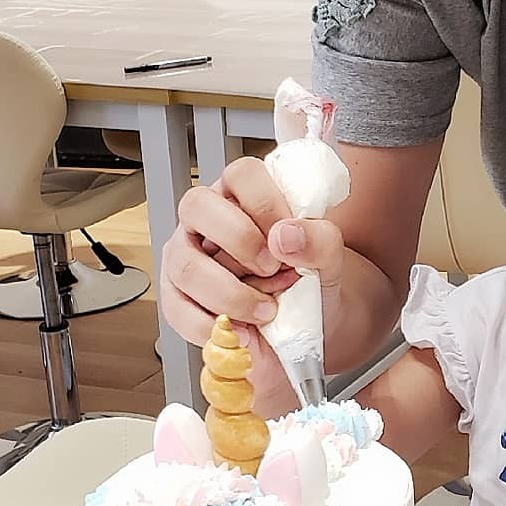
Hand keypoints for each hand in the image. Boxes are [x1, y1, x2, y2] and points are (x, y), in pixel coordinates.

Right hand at [160, 157, 346, 390]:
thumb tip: (285, 235)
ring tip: (266, 310)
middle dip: (239, 240)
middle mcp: (208, 218)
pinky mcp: (176, 295)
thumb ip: (319, 239)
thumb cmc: (311, 276)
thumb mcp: (329, 257)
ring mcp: (185, 254)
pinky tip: (242, 330)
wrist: (312, 322)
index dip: (265, 204)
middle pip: (197, 206)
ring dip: (230, 294)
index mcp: (245, 194)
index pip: (241, 175)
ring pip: (186, 264)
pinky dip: (212, 326)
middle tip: (272, 268)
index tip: (288, 237)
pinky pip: (176, 308)